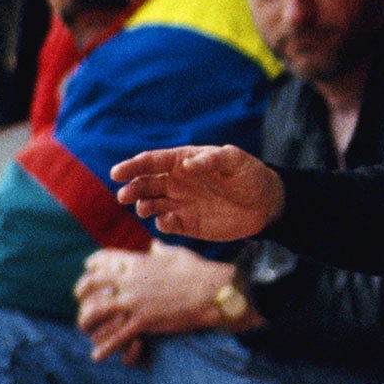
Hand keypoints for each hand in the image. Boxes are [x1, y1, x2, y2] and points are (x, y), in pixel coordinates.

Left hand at [74, 244, 248, 361]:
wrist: (214, 292)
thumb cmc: (200, 271)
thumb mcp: (178, 254)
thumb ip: (161, 250)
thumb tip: (154, 244)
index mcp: (139, 262)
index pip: (104, 258)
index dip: (93, 263)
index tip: (89, 267)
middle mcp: (131, 280)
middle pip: (92, 283)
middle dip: (82, 290)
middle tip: (81, 298)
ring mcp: (136, 301)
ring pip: (97, 310)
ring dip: (87, 320)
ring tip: (85, 327)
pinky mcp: (144, 321)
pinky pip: (117, 337)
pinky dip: (105, 348)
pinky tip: (97, 356)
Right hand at [113, 145, 283, 240]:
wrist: (266, 204)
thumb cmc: (250, 175)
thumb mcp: (236, 160)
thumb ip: (213, 159)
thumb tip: (186, 164)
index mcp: (184, 161)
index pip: (153, 161)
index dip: (134, 166)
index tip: (118, 172)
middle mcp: (177, 181)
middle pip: (145, 183)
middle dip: (132, 188)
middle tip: (125, 196)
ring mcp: (180, 203)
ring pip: (151, 204)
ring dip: (143, 206)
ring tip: (145, 207)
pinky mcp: (187, 223)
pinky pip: (167, 224)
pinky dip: (163, 223)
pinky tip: (169, 221)